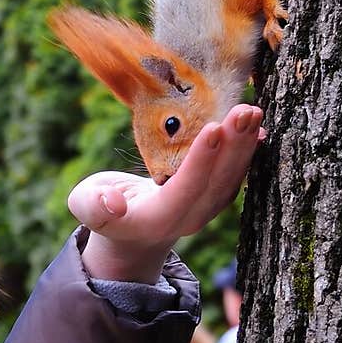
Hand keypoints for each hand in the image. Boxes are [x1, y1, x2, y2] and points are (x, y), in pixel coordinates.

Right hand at [67, 104, 263, 282]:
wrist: (129, 231)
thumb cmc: (101, 205)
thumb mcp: (86, 204)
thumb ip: (93, 205)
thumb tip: (112, 202)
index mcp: (154, 221)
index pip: (184, 190)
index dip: (199, 162)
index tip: (213, 130)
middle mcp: (187, 219)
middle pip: (216, 183)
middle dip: (233, 146)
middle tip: (246, 111)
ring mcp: (205, 210)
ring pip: (231, 178)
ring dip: (245, 144)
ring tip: (253, 111)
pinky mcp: (214, 197)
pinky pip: (234, 174)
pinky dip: (247, 149)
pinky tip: (255, 125)